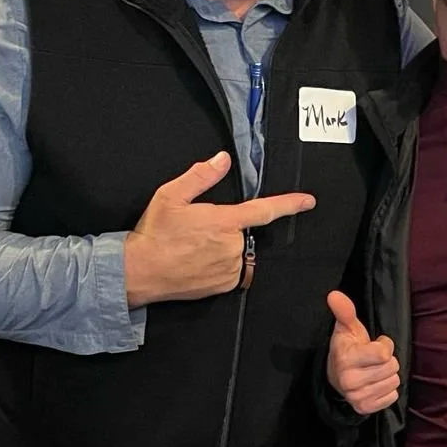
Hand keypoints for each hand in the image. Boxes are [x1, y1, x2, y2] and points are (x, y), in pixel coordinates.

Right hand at [124, 151, 314, 305]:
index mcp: (223, 221)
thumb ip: (200, 176)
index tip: (308, 201)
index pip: (264, 210)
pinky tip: (195, 263)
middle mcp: (231, 246)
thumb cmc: (154, 234)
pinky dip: (218, 266)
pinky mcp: (222, 286)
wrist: (139, 272)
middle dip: (224, 229)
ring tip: (192, 249)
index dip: (289, 204)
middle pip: (241, 232)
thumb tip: (221, 160)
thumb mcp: (171, 195)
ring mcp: (229, 268)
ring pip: (235, 252)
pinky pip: (230, 272)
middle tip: (195, 232)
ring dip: (221, 248)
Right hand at [326, 290, 399, 414]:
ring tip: (374, 371)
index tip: (374, 344)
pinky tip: (375, 384)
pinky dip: (387, 390)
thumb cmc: (347, 348)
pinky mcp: (364, 408)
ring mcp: (356, 397)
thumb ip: (344, 311)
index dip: (384, 345)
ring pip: (394, 382)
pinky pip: (392, 396)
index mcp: (346, 359)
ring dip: (388, 375)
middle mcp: (349, 380)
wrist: (336, 377)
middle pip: (392, 367)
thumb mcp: (346, 328)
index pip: (383, 354)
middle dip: (387, 361)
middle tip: (373, 360)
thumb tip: (334, 294)